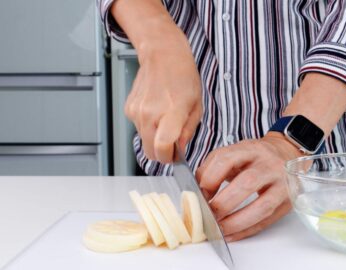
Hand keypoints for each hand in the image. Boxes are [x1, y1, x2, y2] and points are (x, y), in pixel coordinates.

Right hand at [124, 26, 202, 162]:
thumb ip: (188, 130)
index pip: (163, 148)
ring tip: (166, 118)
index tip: (176, 155)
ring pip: (144, 141)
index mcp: (171, 112)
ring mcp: (137, 112)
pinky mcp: (129, 109)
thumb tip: (180, 148)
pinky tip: (156, 110)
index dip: (170, 158)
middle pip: (150, 152)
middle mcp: (150, 114)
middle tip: (173, 143)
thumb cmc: (183, 77)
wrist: (163, 55)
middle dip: (162, 153)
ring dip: (155, 137)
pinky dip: (148, 126)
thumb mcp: (197, 106)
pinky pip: (138, 128)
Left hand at [196, 133, 302, 240]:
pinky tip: (232, 234)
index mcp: (251, 149)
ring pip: (262, 206)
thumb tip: (198, 192)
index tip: (201, 194)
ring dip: (237, 222)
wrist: (286, 155)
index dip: (209, 179)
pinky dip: (247, 230)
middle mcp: (269, 164)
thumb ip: (213, 167)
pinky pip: (267, 221)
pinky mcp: (287, 202)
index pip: (226, 160)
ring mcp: (282, 184)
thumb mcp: (235, 153)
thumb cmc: (255, 157)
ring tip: (220, 228)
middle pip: (247, 183)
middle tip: (209, 214)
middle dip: (223, 203)